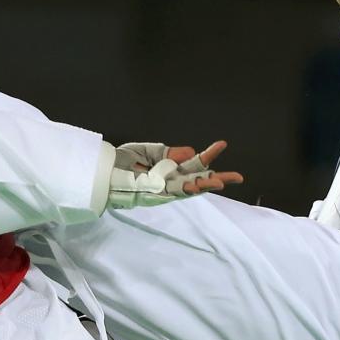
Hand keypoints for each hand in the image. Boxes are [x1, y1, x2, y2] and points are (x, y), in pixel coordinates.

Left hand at [106, 140, 244, 208]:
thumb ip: (169, 152)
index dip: (208, 154)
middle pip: (198, 180)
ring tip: (221, 182)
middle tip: (238, 177)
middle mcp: (170, 181)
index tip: (223, 144)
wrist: (102, 171)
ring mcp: (162, 190)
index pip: (194, 163)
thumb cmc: (122, 163)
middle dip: (217, 179)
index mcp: (170, 170)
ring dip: (205, 185)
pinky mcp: (152, 195)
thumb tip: (189, 153)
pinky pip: (170, 192)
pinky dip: (184, 189)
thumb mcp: (148, 152)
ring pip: (188, 189)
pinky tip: (196, 186)